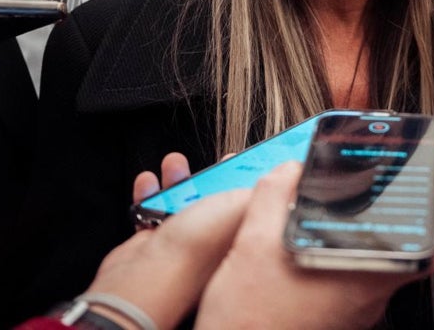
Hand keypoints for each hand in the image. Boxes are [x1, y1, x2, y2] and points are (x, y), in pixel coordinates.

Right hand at [82, 162, 250, 329]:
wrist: (152, 273)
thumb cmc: (201, 244)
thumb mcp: (244, 203)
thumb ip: (264, 187)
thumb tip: (282, 173)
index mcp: (244, 233)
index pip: (255, 202)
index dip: (253, 178)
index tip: (250, 160)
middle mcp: (218, 239)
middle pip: (220, 197)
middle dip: (214, 174)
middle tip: (215, 161)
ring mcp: (187, 241)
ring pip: (186, 200)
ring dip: (178, 178)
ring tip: (174, 164)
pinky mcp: (158, 241)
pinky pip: (155, 209)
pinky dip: (151, 193)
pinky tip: (150, 183)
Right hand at [195, 159, 433, 329]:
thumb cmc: (247, 315)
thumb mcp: (253, 241)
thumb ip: (277, 192)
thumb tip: (295, 168)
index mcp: (367, 271)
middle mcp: (373, 291)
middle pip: (422, 244)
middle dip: (425, 202)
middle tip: (418, 172)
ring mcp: (360, 305)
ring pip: (393, 257)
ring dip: (391, 222)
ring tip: (373, 190)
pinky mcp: (343, 313)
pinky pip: (365, 270)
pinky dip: (363, 242)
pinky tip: (335, 225)